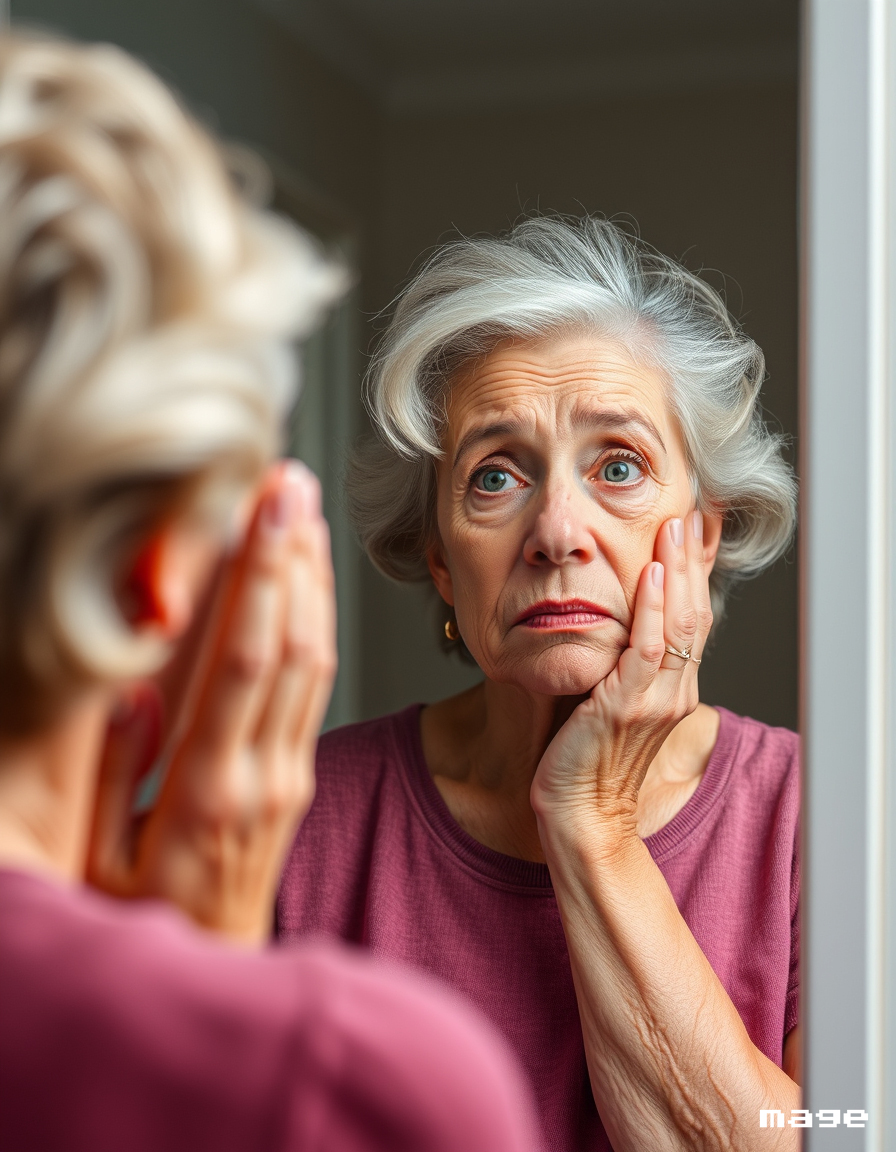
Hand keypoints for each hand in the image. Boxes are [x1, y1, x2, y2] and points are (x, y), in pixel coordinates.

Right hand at [87, 461, 335, 944]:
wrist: (212, 972)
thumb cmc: (138, 921)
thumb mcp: (96, 863)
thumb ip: (107, 776)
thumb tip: (128, 686)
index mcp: (207, 790)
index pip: (244, 663)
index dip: (260, 580)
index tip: (264, 513)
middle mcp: (263, 774)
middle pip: (291, 646)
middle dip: (293, 556)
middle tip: (292, 483)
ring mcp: (290, 775)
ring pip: (314, 660)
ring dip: (312, 580)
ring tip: (305, 512)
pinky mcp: (299, 776)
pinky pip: (316, 685)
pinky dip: (315, 623)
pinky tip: (308, 582)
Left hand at [530, 511, 711, 841]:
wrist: (581, 820)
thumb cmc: (587, 768)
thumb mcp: (610, 711)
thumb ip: (621, 673)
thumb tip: (613, 635)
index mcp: (672, 693)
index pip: (692, 622)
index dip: (695, 576)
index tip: (693, 534)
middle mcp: (673, 694)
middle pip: (694, 614)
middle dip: (691, 561)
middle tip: (689, 515)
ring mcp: (654, 700)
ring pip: (678, 624)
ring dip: (677, 571)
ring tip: (674, 527)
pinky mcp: (626, 707)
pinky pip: (646, 649)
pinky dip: (652, 609)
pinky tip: (650, 575)